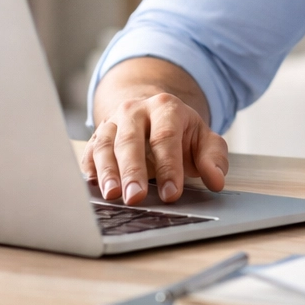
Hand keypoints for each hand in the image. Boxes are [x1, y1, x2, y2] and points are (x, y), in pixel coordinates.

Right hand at [82, 89, 228, 205]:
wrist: (151, 113)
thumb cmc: (180, 132)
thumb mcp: (203, 140)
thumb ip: (214, 158)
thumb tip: (216, 180)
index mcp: (165, 108)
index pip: (166, 137)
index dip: (169, 166)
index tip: (171, 193)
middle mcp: (135, 111)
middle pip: (130, 140)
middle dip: (132, 171)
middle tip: (136, 197)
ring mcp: (112, 122)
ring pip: (105, 145)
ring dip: (107, 172)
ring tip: (112, 196)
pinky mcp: (96, 136)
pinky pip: (89, 151)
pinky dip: (89, 168)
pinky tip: (93, 186)